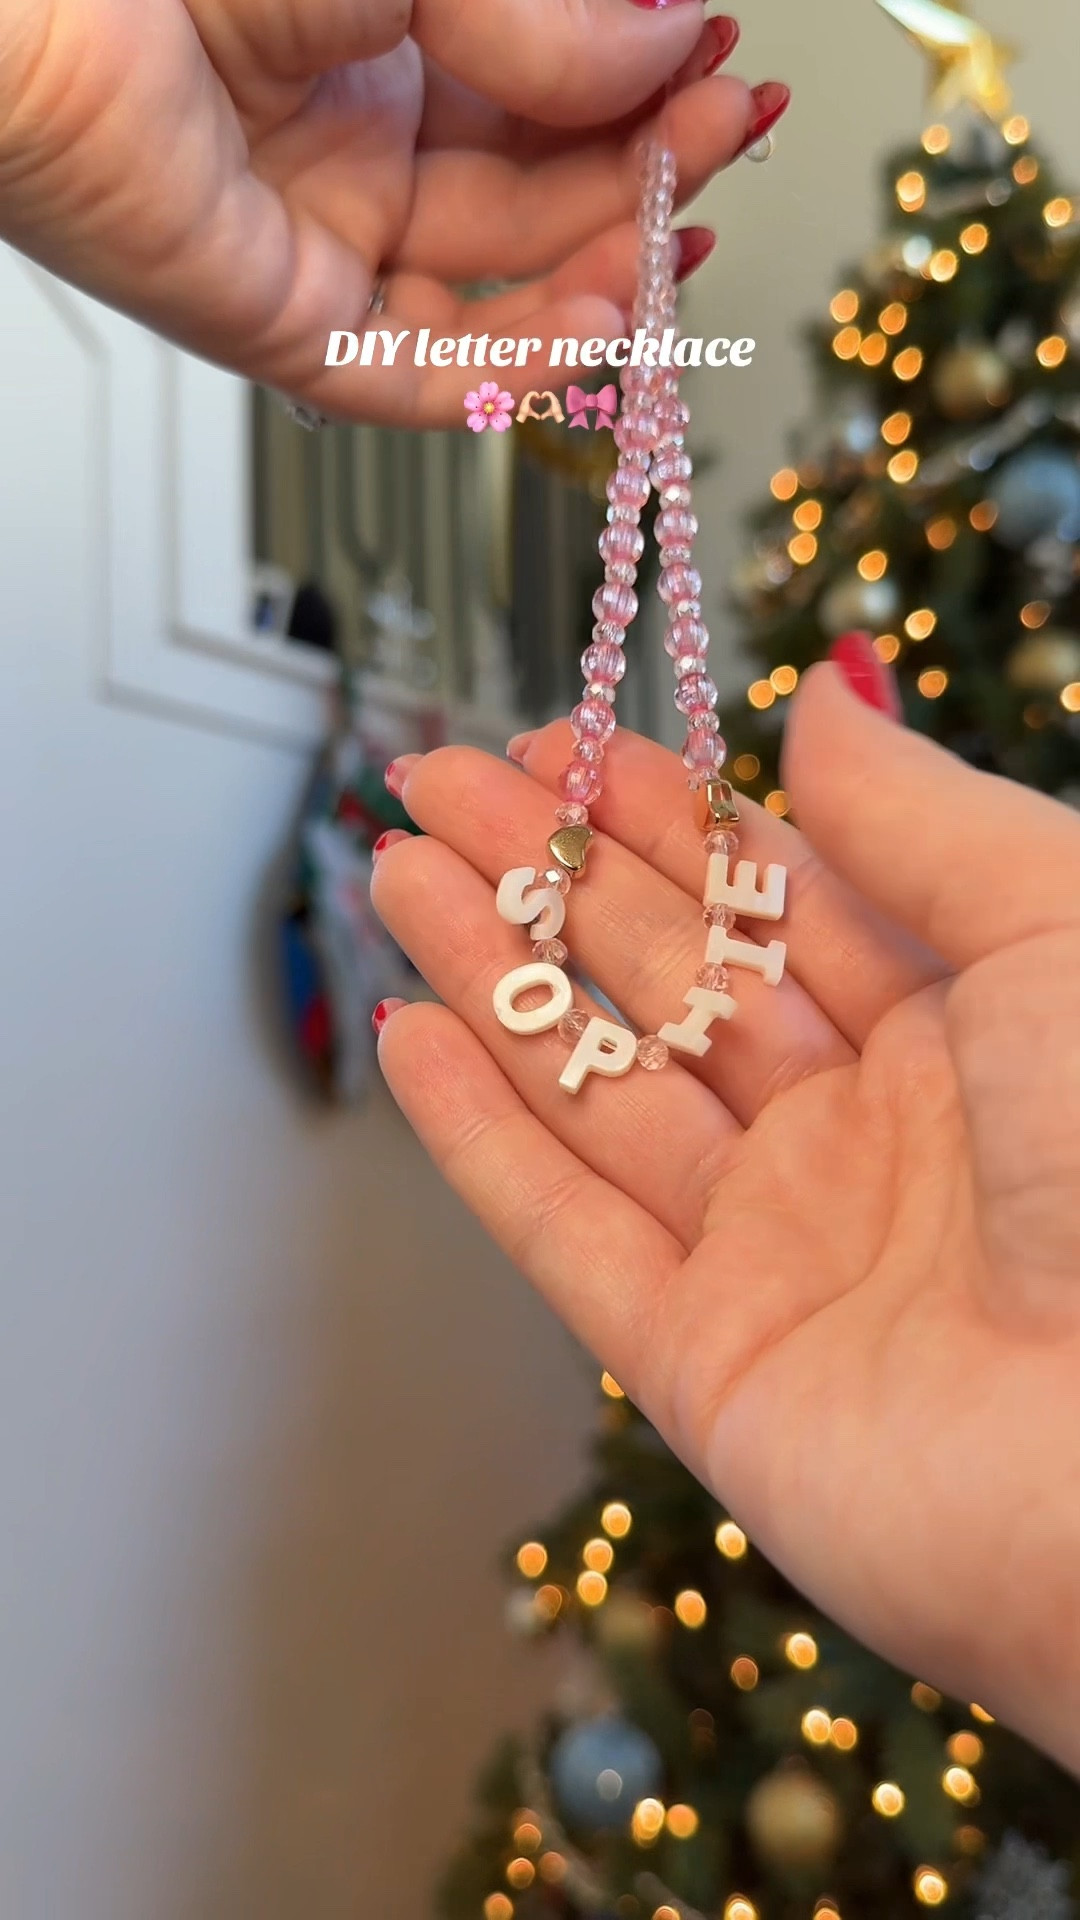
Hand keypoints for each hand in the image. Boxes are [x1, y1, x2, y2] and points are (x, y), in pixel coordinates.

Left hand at [0, 0, 763, 424]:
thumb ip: (540, 17)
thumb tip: (666, 44)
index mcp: (374, 39)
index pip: (545, 93)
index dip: (641, 89)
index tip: (722, 63)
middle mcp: (349, 140)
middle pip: (535, 192)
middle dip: (642, 171)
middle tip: (730, 132)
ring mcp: (317, 237)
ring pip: (490, 290)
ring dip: (600, 272)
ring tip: (685, 234)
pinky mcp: (279, 325)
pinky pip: (414, 374)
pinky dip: (512, 366)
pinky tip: (601, 323)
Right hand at [370, 664, 1079, 1774]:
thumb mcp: (1062, 935)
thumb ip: (925, 821)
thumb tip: (825, 699)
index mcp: (962, 1034)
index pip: (772, 901)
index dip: (662, 818)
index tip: (564, 744)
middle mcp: (862, 1140)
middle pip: (666, 983)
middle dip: (549, 879)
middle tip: (438, 787)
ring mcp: (779, 1254)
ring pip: (600, 1093)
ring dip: (492, 982)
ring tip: (396, 874)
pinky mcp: (712, 1368)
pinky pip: (570, 1235)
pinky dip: (482, 1139)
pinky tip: (411, 1037)